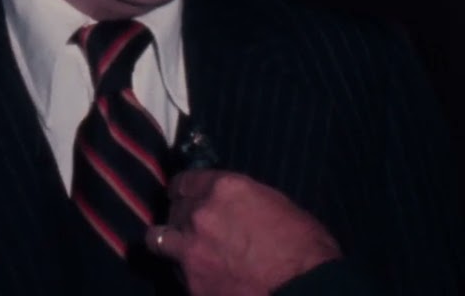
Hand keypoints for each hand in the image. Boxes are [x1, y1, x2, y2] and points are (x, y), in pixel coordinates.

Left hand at [145, 170, 341, 294]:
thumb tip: (233, 207)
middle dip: (182, 216)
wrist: (306, 290)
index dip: (185, 190)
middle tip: (193, 227)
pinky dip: (187, 274)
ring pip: (158, 239)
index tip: (185, 196)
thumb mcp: (278, 206)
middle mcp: (200, 215)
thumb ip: (244, 201)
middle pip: (174, 209)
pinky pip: (178, 273)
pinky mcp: (191, 284)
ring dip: (169, 241)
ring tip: (182, 250)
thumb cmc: (306, 248)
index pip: (185, 181)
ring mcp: (191, 251)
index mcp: (224, 189)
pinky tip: (203, 278)